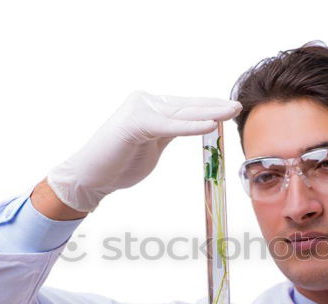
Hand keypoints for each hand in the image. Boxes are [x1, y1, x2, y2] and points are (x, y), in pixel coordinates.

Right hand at [46, 90, 242, 212]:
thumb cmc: (119, 164)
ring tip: (230, 111)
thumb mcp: (153, 144)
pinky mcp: (136, 122)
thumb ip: (170, 132)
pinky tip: (210, 124)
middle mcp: (145, 102)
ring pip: (181, 114)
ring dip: (208, 113)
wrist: (90, 177)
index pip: (186, 106)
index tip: (230, 108)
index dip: (209, 107)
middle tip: (237, 106)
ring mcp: (139, 109)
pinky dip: (191, 125)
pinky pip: (170, 126)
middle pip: (187, 106)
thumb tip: (193, 126)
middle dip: (214, 107)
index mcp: (150, 106)